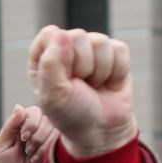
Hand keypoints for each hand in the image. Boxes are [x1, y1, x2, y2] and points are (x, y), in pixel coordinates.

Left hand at [28, 25, 136, 158]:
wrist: (100, 129)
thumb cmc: (70, 113)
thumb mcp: (51, 95)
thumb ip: (51, 64)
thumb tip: (62, 33)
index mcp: (43, 58)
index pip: (49, 34)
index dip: (57, 54)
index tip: (60, 78)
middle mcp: (66, 50)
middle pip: (77, 35)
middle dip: (80, 66)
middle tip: (78, 86)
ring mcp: (91, 50)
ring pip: (100, 42)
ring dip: (98, 71)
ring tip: (92, 86)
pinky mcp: (114, 54)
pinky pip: (119, 50)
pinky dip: (116, 71)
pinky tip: (108, 83)